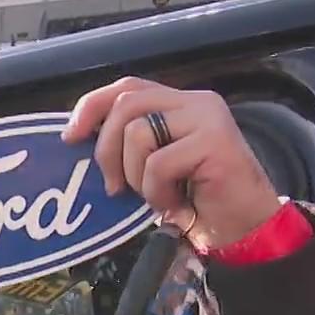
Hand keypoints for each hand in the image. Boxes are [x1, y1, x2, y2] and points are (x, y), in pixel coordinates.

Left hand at [63, 78, 281, 251]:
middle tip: (115, 187)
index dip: (91, 106)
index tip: (70, 137)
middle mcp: (195, 102)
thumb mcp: (153, 167)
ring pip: (138, 133)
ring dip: (137, 177)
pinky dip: (157, 192)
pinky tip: (176, 202)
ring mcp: (207, 118)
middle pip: (125, 105)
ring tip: (159, 195)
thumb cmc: (194, 201)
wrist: (243, 228)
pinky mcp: (215, 141)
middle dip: (107, 150)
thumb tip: (77, 139)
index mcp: (178, 103)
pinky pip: (158, 163)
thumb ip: (129, 144)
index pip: (126, 86)